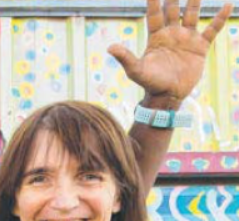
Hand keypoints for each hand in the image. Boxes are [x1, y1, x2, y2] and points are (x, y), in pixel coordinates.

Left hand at [108, 0, 232, 104]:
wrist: (168, 96)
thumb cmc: (150, 83)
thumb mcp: (136, 70)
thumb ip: (125, 57)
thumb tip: (109, 48)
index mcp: (156, 37)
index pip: (154, 13)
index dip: (154, 0)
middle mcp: (172, 34)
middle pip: (173, 9)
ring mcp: (187, 38)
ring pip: (192, 14)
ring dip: (195, 1)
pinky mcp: (200, 47)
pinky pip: (212, 29)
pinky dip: (220, 18)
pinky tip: (227, 5)